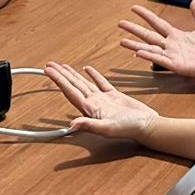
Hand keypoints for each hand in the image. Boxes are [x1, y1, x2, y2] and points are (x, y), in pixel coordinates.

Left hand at [44, 63, 159, 140]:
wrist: (147, 126)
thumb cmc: (129, 129)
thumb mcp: (108, 128)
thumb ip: (90, 125)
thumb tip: (72, 124)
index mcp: (89, 109)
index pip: (69, 91)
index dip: (58, 80)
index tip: (48, 70)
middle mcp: (93, 103)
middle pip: (73, 86)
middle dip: (61, 75)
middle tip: (49, 65)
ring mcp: (103, 99)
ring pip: (84, 83)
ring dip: (73, 75)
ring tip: (62, 67)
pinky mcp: (114, 96)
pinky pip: (101, 83)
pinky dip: (93, 75)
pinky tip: (87, 70)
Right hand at [118, 0, 194, 80]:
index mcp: (176, 35)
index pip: (157, 23)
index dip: (146, 15)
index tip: (134, 8)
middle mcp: (171, 45)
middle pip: (148, 35)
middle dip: (134, 29)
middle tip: (120, 23)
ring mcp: (172, 55)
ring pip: (150, 49)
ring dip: (136, 45)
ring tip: (122, 41)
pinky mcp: (176, 65)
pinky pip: (160, 60)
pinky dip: (149, 56)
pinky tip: (138, 53)